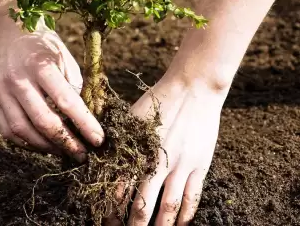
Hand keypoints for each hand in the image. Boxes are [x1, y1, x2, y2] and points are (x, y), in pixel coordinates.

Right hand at [0, 18, 103, 161]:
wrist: (7, 31)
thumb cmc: (42, 45)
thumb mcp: (65, 57)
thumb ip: (74, 87)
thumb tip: (85, 120)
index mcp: (40, 65)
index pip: (66, 101)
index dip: (84, 124)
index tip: (99, 140)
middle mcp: (17, 80)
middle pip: (43, 121)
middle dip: (67, 143)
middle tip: (83, 154)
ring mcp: (0, 92)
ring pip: (23, 131)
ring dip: (47, 147)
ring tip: (64, 152)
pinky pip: (8, 131)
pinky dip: (27, 143)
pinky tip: (43, 145)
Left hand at [106, 77, 224, 224]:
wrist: (193, 87)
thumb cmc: (158, 100)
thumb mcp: (131, 118)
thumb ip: (118, 141)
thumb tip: (100, 160)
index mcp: (137, 151)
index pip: (118, 190)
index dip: (110, 210)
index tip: (105, 221)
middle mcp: (157, 163)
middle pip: (142, 205)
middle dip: (133, 225)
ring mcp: (181, 166)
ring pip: (169, 207)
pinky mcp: (199, 165)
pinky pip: (193, 197)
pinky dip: (186, 215)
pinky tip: (181, 225)